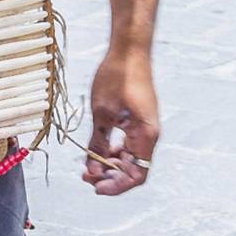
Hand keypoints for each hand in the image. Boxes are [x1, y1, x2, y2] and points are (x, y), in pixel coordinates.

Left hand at [81, 50, 157, 196]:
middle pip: (133, 168)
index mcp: (147, 135)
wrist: (129, 49)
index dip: (116, 186)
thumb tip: (93, 170)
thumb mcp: (102, 114)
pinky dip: (112, 150)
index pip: (137, 174)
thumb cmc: (118, 76)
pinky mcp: (138, 119)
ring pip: (129, 157)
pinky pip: (127, 143)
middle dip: (110, 177)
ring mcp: (145, 126)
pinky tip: (95, 149)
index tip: (95, 186)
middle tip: (86, 177)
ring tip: (87, 166)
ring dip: (110, 164)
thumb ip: (98, 144)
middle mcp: (150, 134)